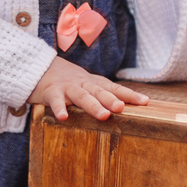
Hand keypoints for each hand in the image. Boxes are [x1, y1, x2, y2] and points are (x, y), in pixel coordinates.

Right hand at [28, 56, 150, 122]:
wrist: (41, 68)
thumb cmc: (70, 82)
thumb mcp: (88, 85)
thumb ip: (104, 94)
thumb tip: (126, 107)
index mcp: (94, 83)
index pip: (115, 88)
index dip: (130, 95)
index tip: (145, 102)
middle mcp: (84, 84)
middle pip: (100, 92)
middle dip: (111, 100)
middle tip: (122, 108)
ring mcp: (68, 88)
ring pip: (82, 96)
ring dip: (93, 105)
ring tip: (103, 116)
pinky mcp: (51, 92)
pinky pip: (56, 101)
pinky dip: (59, 108)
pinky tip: (63, 118)